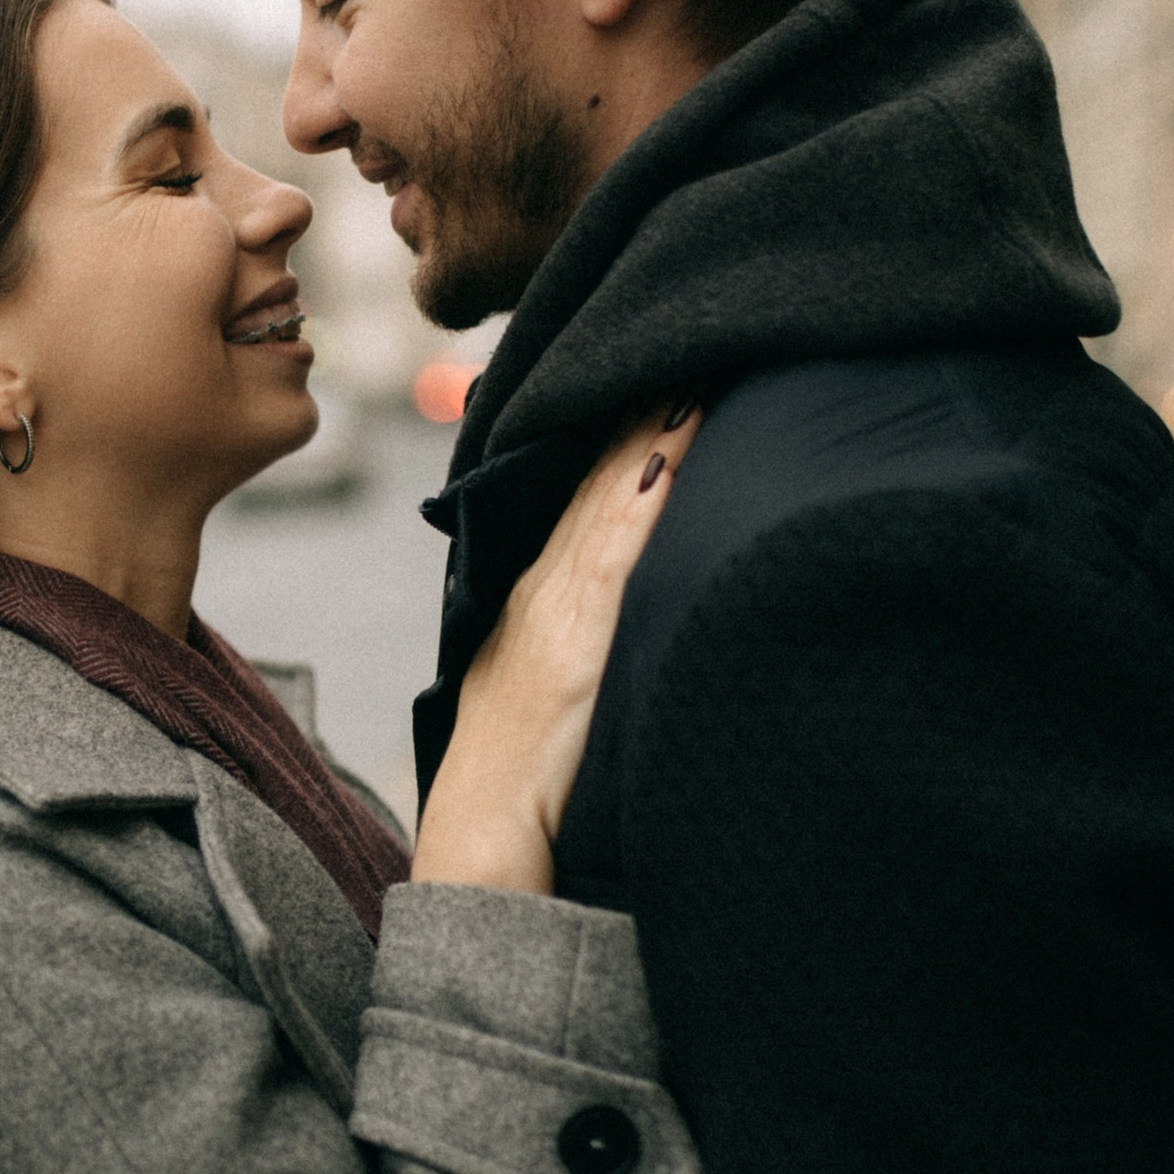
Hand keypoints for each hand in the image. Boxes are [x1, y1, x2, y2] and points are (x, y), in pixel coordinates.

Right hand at [412, 402, 699, 896]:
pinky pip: (615, 548)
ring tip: (691, 355)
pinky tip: (672, 442)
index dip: (627, 423)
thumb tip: (640, 616)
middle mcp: (547, 589)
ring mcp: (556, 610)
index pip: (594, 489)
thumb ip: (592, 654)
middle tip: (681, 323)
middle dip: (638, 401)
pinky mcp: (571, 643)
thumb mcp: (562, 705)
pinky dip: (642, 490)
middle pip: (600, 474)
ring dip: (649, 425)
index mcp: (547, 599)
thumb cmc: (527, 793)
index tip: (663, 359)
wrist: (482, 850)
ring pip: (610, 495)